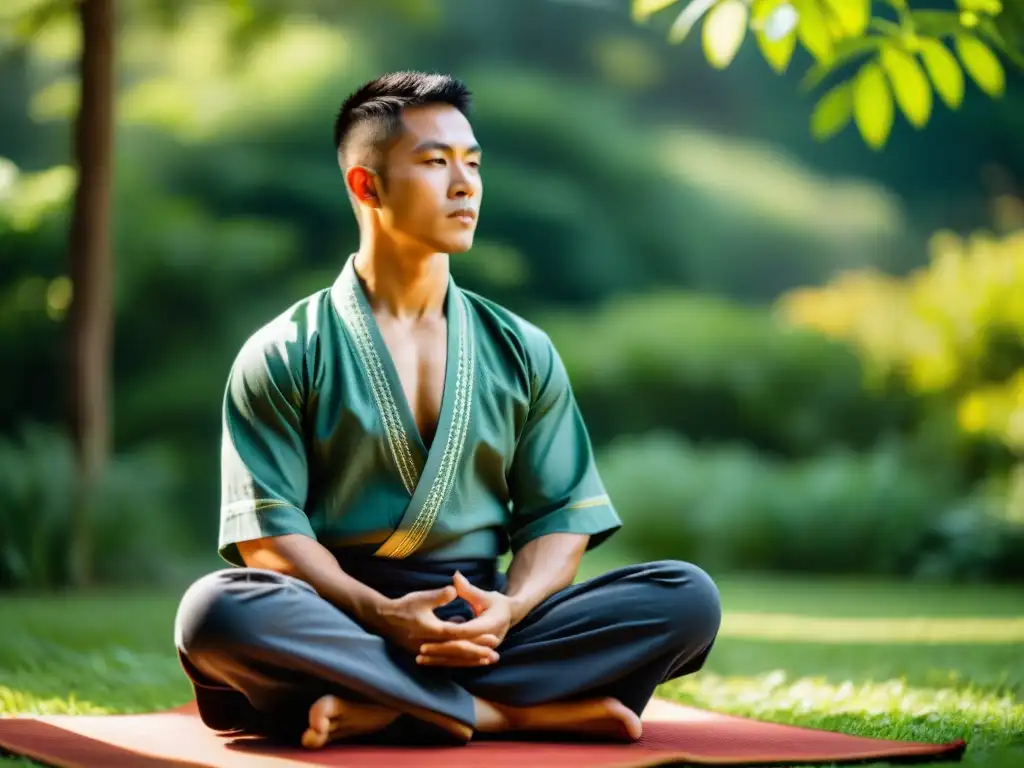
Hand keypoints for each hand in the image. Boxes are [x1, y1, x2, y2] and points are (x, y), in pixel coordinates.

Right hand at [373, 585, 500, 666]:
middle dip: (477, 653)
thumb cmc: (404, 606)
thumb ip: (439, 596)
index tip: (492, 638)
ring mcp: (426, 653)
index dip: (476, 638)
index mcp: (431, 630)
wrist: (383, 619)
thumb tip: (454, 589)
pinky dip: (458, 661)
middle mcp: (429, 645)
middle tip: (495, 655)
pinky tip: (470, 659)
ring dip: (470, 661)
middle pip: (458, 652)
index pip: (458, 636)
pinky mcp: (424, 656)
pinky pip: (445, 661)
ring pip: (452, 660)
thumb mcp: (421, 597)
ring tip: (487, 661)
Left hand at [417, 572, 513, 665]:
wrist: (510, 615)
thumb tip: (455, 576)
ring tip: (420, 660)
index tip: (434, 630)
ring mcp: (485, 651)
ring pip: (460, 658)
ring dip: (440, 659)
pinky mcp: (479, 656)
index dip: (449, 632)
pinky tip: (429, 662)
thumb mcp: (483, 595)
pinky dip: (445, 661)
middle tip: (420, 650)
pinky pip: (461, 661)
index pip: (467, 631)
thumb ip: (468, 589)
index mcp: (491, 625)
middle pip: (461, 648)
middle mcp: (488, 642)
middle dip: (441, 650)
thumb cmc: (496, 602)